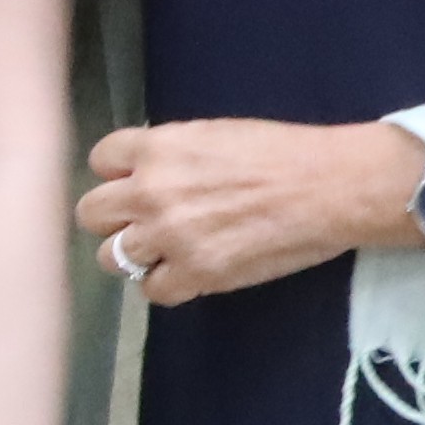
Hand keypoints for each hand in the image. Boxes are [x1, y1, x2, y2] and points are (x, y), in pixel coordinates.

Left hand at [74, 118, 424, 304]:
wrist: (332, 186)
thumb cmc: (284, 153)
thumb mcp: (213, 134)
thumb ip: (170, 153)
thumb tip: (145, 168)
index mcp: (157, 149)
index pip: (100, 160)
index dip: (118, 173)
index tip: (137, 181)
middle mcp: (151, 192)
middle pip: (92, 213)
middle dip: (115, 217)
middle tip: (144, 222)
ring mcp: (169, 236)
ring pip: (112, 257)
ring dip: (136, 255)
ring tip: (165, 251)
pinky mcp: (196, 273)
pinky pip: (152, 291)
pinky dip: (167, 285)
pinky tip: (188, 273)